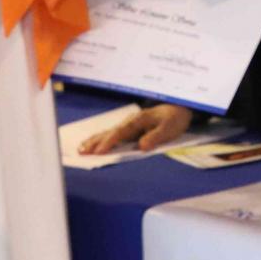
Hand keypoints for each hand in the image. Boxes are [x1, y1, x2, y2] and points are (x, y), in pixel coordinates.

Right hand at [78, 103, 196, 154]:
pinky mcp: (130, 128)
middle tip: (82, 151)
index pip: (120, 133)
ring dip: (95, 140)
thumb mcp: (169, 128)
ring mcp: (129, 124)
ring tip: (81, 149)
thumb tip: (141, 146)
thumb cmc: (174, 118)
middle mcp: (130, 122)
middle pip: (110, 132)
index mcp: (138, 121)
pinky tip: (93, 144)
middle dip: (96, 142)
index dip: (109, 142)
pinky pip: (113, 134)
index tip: (99, 151)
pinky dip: (101, 139)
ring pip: (109, 133)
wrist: (179, 108)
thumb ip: (156, 137)